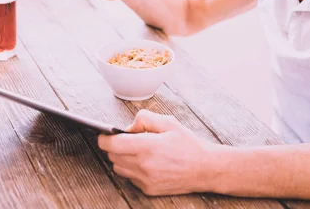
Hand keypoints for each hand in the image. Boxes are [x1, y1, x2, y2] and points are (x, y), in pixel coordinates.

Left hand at [98, 110, 214, 195]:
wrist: (205, 168)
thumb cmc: (188, 144)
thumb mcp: (169, 122)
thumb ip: (144, 119)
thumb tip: (129, 127)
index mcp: (147, 146)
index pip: (112, 145)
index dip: (104, 138)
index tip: (105, 135)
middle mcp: (143, 165)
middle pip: (112, 156)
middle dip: (115, 147)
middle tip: (127, 140)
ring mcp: (145, 180)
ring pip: (119, 168)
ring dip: (122, 159)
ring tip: (138, 152)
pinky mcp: (148, 189)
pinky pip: (130, 178)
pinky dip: (133, 170)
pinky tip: (147, 163)